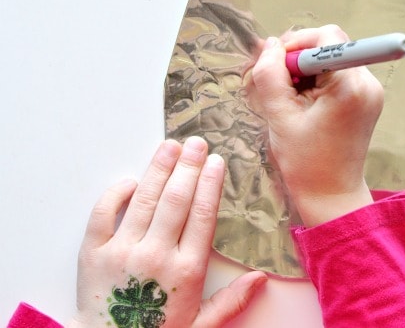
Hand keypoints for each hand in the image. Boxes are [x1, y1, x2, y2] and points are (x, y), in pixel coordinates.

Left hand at [67, 137, 266, 327]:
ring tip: (170, 147)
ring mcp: (122, 251)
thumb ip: (231, 301)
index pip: (202, 215)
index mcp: (186, 271)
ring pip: (144, 199)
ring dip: (159, 169)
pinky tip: (132, 179)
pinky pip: (103, 213)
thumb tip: (261, 278)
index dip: (210, 184)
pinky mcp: (93, 252)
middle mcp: (155, 255)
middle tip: (197, 143)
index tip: (216, 162)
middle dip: (189, 167)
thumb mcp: (200, 325)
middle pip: (176, 199)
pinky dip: (117, 193)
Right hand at [251, 25, 383, 226]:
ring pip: (331, 59)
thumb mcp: (279, 116)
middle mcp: (368, 84)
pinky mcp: (366, 99)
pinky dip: (318, 81)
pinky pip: (338, 74)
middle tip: (279, 86)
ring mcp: (370, 91)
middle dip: (299, 60)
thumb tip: (270, 45)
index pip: (326, 37)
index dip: (296, 45)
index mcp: (350, 86)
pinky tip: (304, 103)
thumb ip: (270, 74)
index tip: (278, 68)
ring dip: (306, 72)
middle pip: (329, 45)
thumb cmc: (306, 162)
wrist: (331, 194)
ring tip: (291, 99)